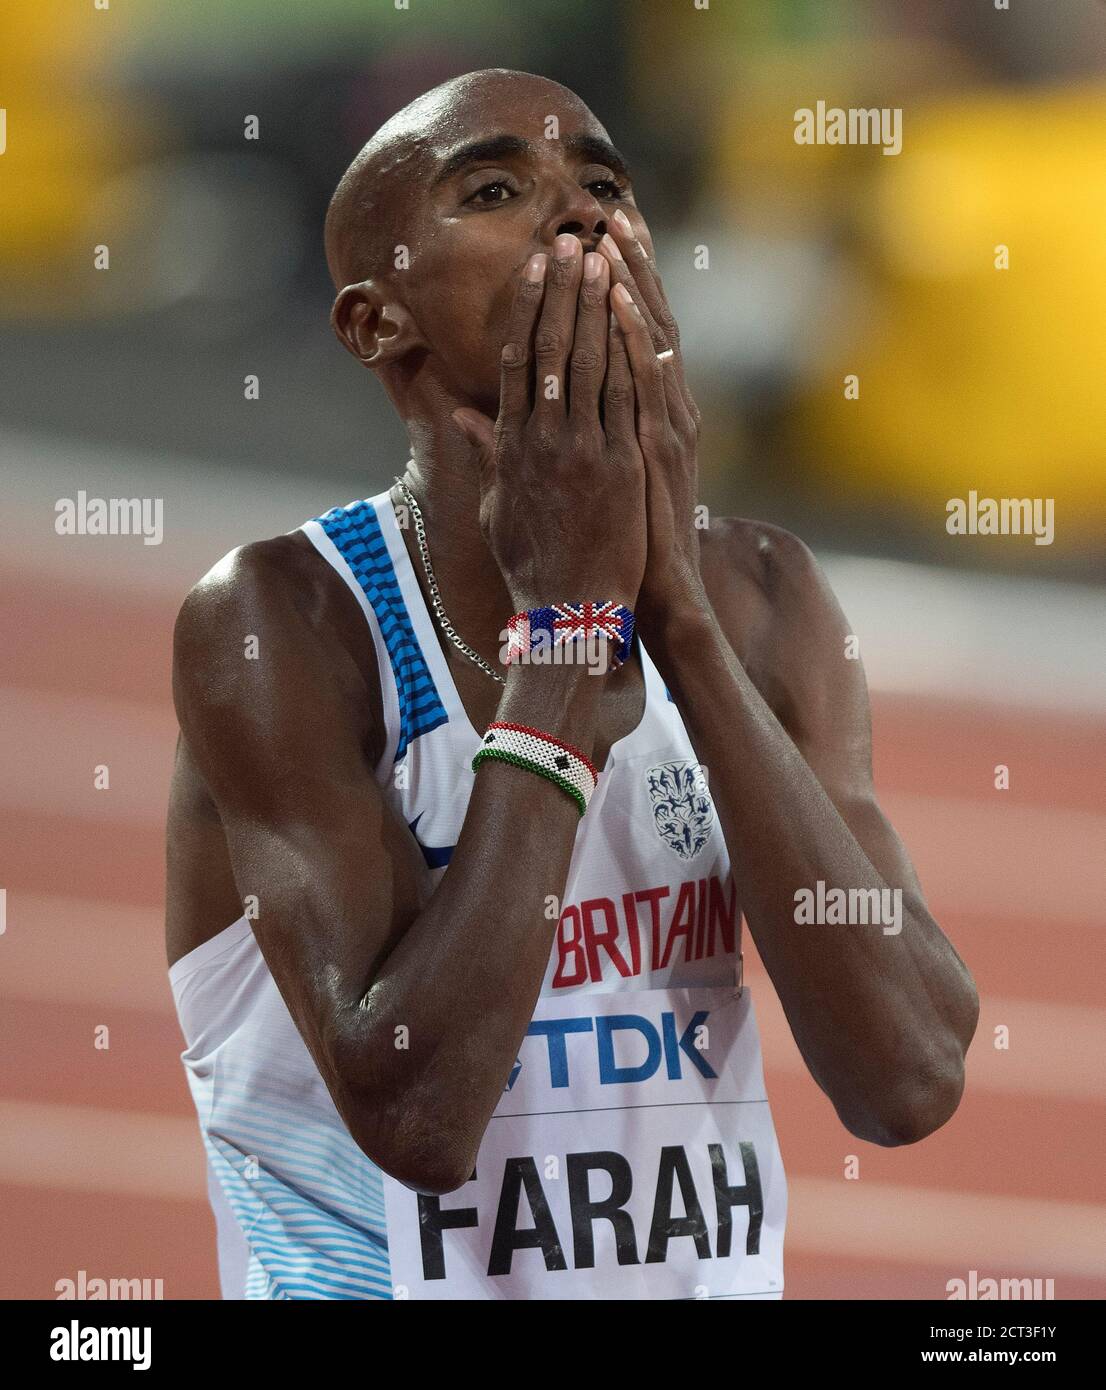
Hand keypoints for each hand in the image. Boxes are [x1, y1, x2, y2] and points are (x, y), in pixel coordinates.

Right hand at [453, 234, 646, 615]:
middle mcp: (543, 437)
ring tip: (602, 256)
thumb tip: (466, 415)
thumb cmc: (534, 565)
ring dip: (595, 303)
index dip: (527, 308)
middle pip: (550, 348)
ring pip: (588, 360)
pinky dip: (625, 347)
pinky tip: (632, 311)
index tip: (535, 267)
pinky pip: (623, 393)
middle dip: (562, 290)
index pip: (515, 360)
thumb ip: (488, 455)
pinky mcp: (620, 462)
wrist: (571, 612)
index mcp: (513, 445)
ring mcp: (583, 447)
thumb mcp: (499, 508)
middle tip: (570, 240)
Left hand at [598, 210, 708, 626]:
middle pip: (645, 323)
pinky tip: (620, 302)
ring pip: (649, 342)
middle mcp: (662, 410)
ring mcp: (663, 426)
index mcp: (643, 414)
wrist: (653, 593)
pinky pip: (645, 384)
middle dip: (627, 268)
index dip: (614, 287)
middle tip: (610, 212)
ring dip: (631, 286)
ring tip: (612, 237)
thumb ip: (557, 440)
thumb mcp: (588, 482)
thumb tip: (497, 416)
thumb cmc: (618, 542)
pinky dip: (636, 340)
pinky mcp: (658, 448)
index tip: (594, 240)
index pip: (629, 336)